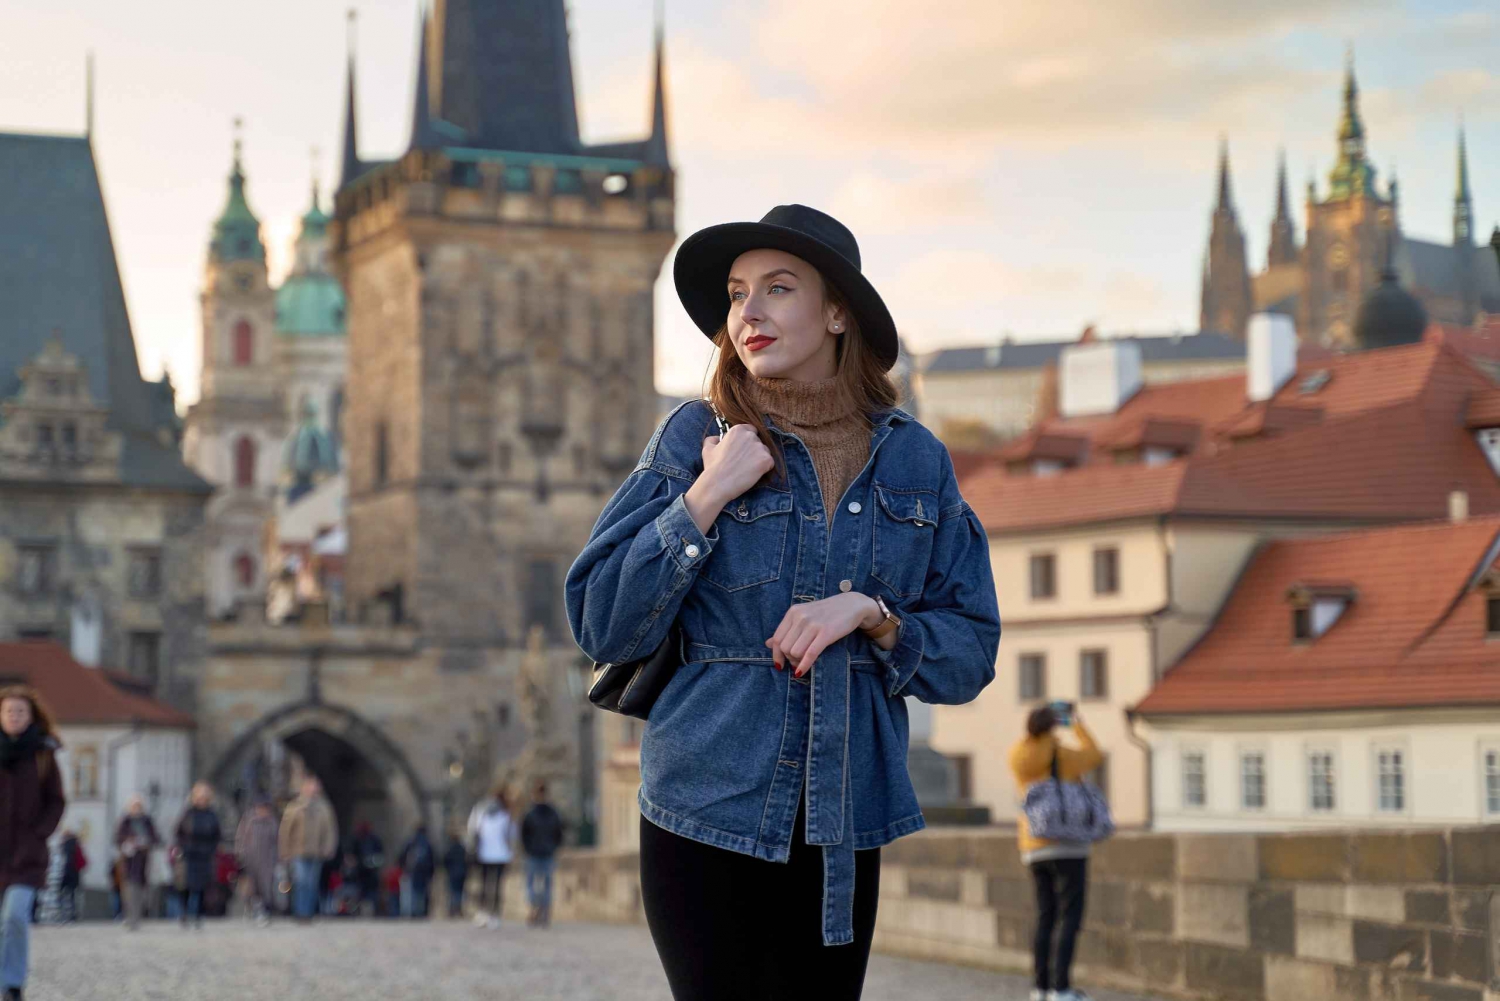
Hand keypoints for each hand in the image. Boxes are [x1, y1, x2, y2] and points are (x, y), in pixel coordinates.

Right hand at [684, 424, 774, 532]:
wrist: (717, 484)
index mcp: (738, 430)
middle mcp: (750, 435)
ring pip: (765, 452)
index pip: (751, 430)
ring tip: (748, 469)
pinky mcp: (766, 460)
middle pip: (759, 441)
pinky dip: (764, 469)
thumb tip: (717, 438)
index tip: (743, 450)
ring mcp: (759, 447)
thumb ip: (713, 439)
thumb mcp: (707, 448)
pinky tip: (753, 474)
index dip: (748, 441)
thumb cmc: (712, 467)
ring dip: (759, 459)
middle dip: (753, 450)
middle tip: (744, 462)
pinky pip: (770, 463)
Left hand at [766, 593, 881, 677]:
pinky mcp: (826, 633)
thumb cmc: (827, 613)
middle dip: (789, 659)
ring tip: (804, 663)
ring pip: (795, 652)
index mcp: (793, 612)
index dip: (776, 655)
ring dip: (797, 663)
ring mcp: (813, 625)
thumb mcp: (803, 616)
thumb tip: (767, 643)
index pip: (776, 638)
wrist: (852, 605)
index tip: (780, 665)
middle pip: (784, 647)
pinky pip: (809, 654)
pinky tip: (802, 672)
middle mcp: (800, 617)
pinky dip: (804, 666)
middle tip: (797, 663)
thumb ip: (786, 629)